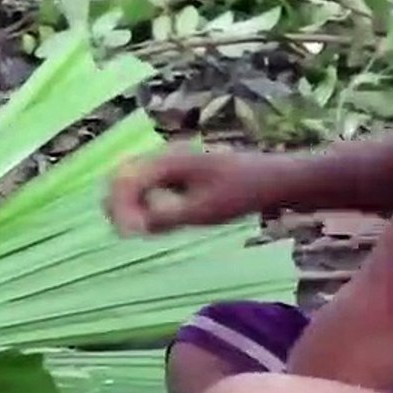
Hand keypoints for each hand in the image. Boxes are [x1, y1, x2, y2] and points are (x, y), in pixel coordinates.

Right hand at [106, 150, 274, 235]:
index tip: (128, 235)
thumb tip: (133, 228)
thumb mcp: (204, 210)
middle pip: (122, 178)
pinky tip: (157, 223)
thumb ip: (166, 217)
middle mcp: (163, 157)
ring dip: (130, 206)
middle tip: (130, 234)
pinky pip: (148, 188)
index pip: (125, 180)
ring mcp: (169, 164)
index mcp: (167, 160)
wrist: (273, 178)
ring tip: (140, 231)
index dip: (119, 208)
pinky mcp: (177, 175)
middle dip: (118, 206)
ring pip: (133, 184)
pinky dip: (145, 205)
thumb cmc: (242, 192)